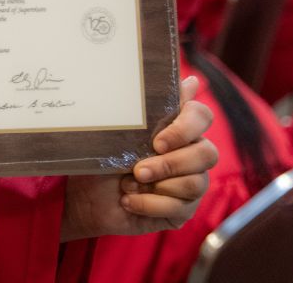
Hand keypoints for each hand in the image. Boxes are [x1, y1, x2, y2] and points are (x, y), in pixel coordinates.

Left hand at [61, 76, 217, 241]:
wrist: (84, 196)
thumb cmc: (102, 157)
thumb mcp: (118, 129)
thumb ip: (150, 106)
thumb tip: (192, 81)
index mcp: (176, 128)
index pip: (202, 116)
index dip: (186, 128)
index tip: (157, 141)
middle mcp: (190, 153)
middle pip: (207, 153)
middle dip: (170, 164)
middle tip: (139, 169)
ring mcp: (191, 183)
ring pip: (196, 182)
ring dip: (157, 185)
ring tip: (127, 184)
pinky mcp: (183, 210)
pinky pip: (180, 207)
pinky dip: (149, 204)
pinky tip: (128, 200)